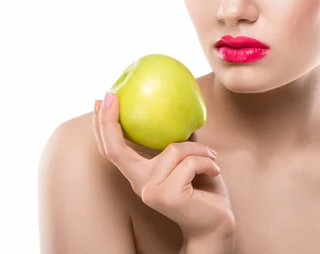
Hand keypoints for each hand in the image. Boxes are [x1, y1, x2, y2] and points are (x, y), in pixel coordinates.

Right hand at [92, 92, 235, 240]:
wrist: (218, 225)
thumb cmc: (205, 192)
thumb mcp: (188, 162)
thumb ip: (177, 142)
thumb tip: (177, 109)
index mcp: (140, 176)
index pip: (113, 151)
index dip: (103, 126)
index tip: (102, 98)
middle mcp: (140, 185)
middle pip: (117, 149)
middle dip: (108, 120)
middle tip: (111, 94)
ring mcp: (151, 191)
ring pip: (174, 149)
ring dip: (199, 150)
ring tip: (211, 158)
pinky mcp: (168, 194)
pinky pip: (189, 162)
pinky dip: (207, 162)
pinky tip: (214, 172)